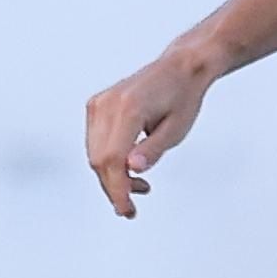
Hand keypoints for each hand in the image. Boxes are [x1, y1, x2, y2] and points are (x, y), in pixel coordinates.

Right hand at [84, 50, 214, 217]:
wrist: (179, 68)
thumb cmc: (183, 97)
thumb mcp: (176, 130)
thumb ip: (153, 150)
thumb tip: (133, 169)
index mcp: (128, 108)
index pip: (112, 159)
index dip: (117, 189)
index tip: (126, 209)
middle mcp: (107, 104)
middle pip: (99, 159)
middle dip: (114, 187)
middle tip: (131, 206)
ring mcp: (99, 103)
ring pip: (94, 153)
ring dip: (111, 176)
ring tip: (138, 186)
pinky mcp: (96, 105)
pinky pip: (95, 142)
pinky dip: (108, 161)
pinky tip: (128, 169)